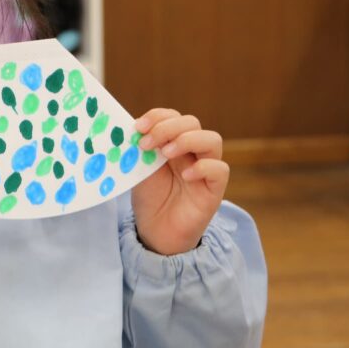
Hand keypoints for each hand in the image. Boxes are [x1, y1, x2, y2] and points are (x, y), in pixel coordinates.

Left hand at [130, 108, 228, 255]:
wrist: (155, 231)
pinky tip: (184, 176)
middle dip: (168, 127)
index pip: (173, 116)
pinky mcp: (214, 189)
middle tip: (147, 143)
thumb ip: (139, 149)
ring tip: (166, 153)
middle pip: (192, 123)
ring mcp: (205, 168)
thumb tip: (128, 128)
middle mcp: (191, 151)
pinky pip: (220, 170)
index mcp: (172, 141)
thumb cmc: (149, 197)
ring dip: (187, 140)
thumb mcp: (138, 168)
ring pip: (212, 140)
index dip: (157, 116)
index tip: (138, 127)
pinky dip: (203, 168)